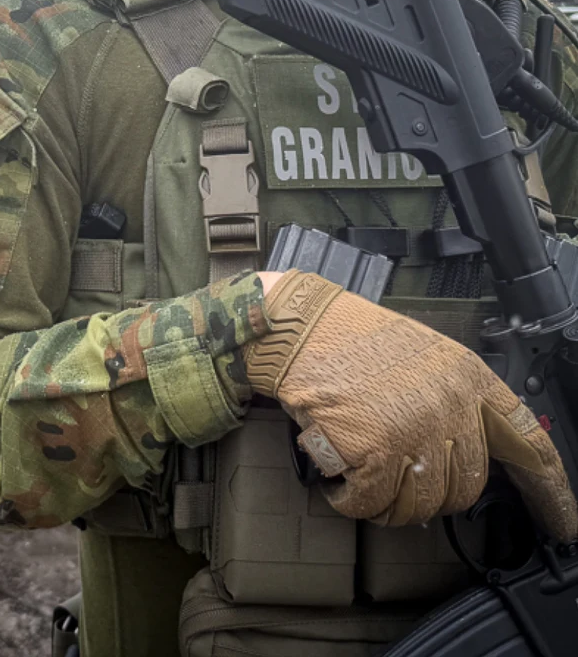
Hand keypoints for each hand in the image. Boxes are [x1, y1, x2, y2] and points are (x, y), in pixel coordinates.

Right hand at [245, 271, 577, 540]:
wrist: (300, 328)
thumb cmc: (350, 339)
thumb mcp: (424, 358)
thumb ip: (450, 402)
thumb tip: (453, 460)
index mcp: (470, 380)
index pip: (528, 443)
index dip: (549, 492)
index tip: (564, 524)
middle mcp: (452, 407)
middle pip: (464, 488)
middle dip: (431, 499)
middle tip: (398, 488)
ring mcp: (416, 430)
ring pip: (419, 504)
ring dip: (387, 506)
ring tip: (361, 485)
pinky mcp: (376, 451)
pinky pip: (371, 503)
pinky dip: (350, 502)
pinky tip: (338, 486)